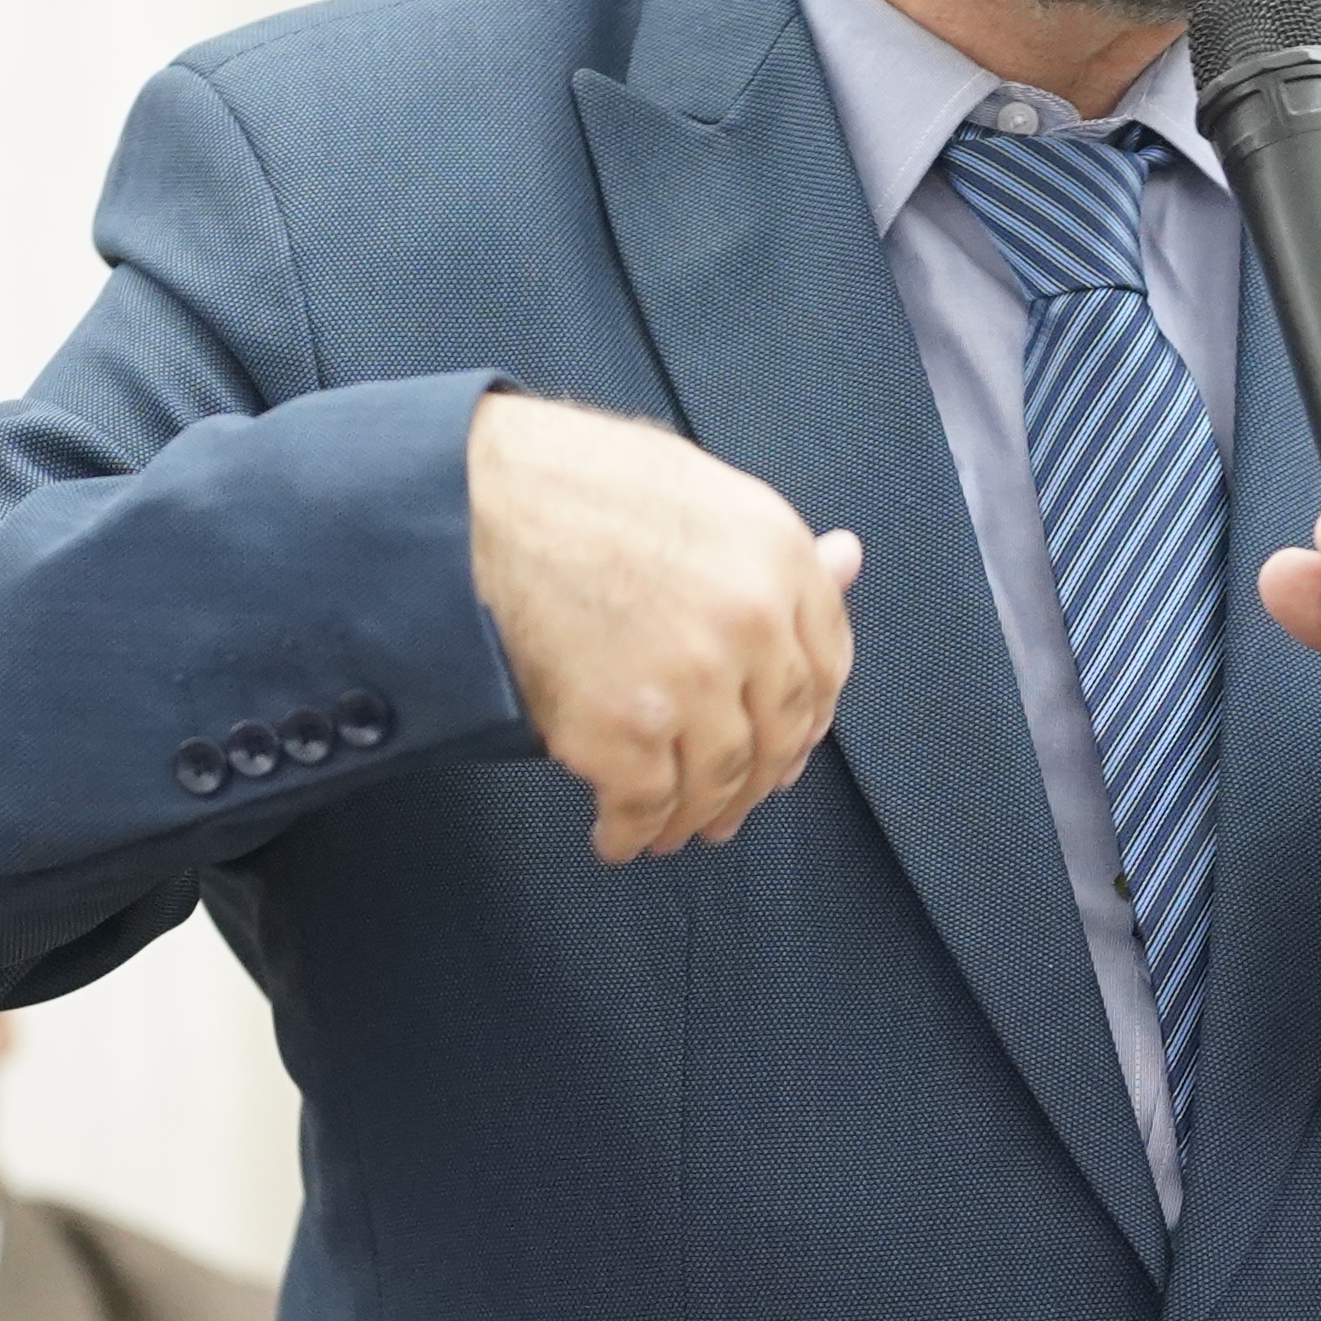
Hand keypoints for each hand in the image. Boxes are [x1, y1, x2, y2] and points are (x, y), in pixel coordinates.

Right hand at [467, 390, 862, 862]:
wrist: (473, 499)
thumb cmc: (574, 481)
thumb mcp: (700, 489)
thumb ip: (776, 547)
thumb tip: (848, 558)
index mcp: (778, 556)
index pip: (826, 665)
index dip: (804, 719)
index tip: (783, 746)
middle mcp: (751, 623)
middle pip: (778, 733)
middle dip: (755, 781)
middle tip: (731, 805)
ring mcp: (690, 683)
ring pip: (718, 782)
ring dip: (697, 818)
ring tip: (673, 832)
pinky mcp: (624, 732)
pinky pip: (644, 806)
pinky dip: (630, 834)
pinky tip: (617, 839)